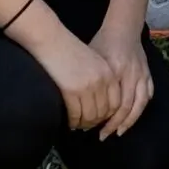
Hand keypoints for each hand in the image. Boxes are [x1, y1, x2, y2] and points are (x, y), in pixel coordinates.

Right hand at [20, 7, 118, 130]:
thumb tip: (100, 104)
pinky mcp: (72, 90)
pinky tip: (68, 120)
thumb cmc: (70, 52)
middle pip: (103, 113)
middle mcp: (102, 81)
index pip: (115, 104)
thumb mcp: (94, 63)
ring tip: (77, 124)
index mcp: (109, 74)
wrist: (53, 42)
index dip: (107, 116)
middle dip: (94, 122)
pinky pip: (75, 114)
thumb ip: (101, 81)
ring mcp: (88, 86)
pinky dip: (72, 121)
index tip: (99, 120)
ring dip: (83, 123)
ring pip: (90, 116)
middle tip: (85, 126)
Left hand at [92, 21, 153, 137]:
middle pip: (126, 107)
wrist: (123, 28)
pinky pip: (147, 94)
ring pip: (140, 103)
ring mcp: (141, 73)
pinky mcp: (147, 72)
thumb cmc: (102, 43)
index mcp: (114, 70)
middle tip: (104, 135)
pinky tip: (133, 116)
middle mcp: (130, 74)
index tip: (93, 129)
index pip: (112, 102)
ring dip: (130, 120)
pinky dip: (141, 107)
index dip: (103, 119)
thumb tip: (78, 106)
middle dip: (115, 124)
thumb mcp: (91, 59)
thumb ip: (90, 81)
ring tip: (120, 131)